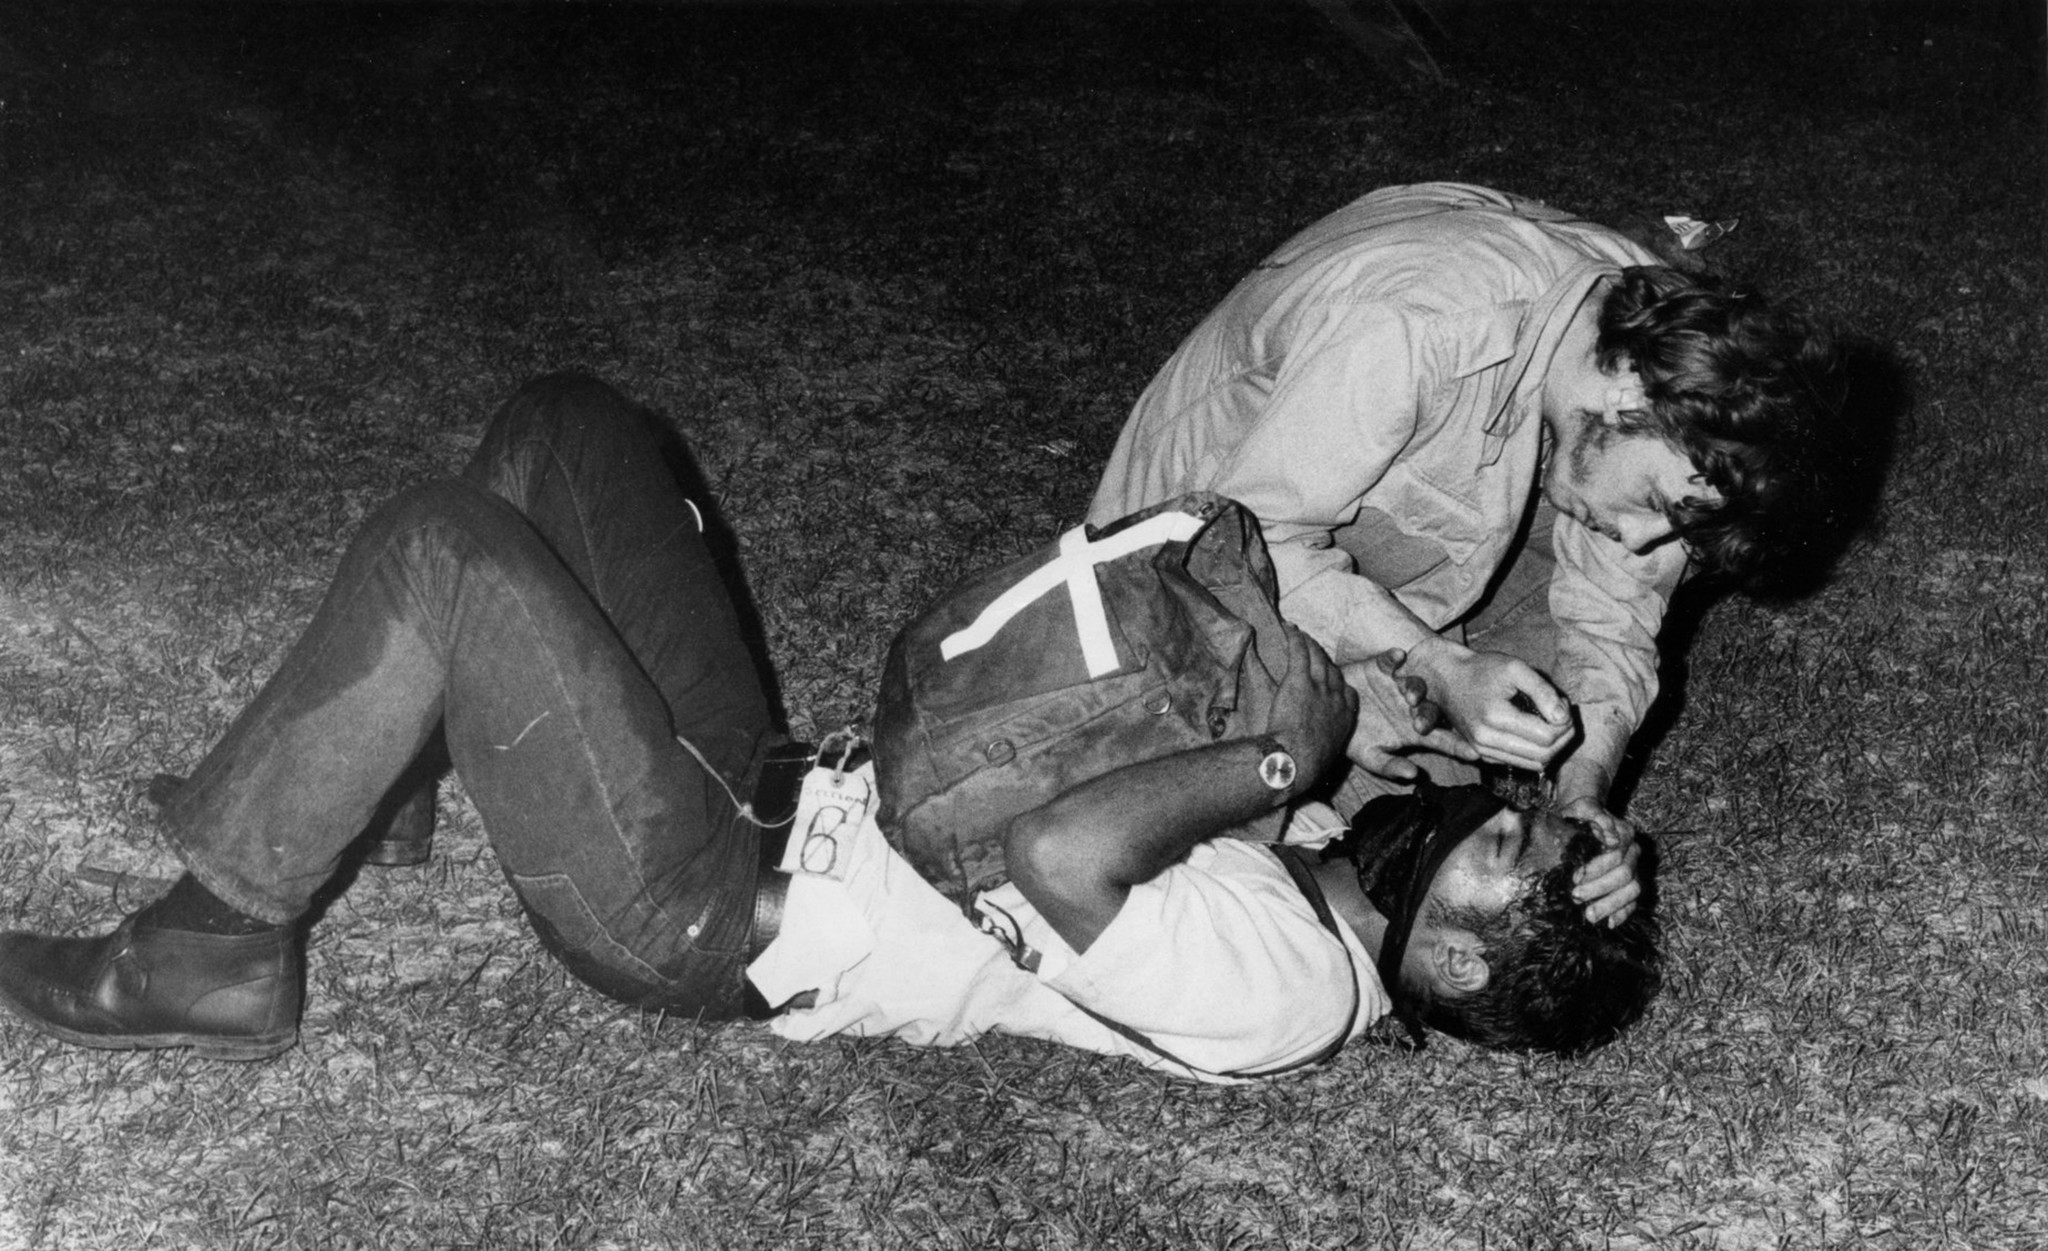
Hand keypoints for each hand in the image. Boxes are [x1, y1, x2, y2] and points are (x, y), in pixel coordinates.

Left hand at [1268, 625, 1357, 784]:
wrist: (1298, 758)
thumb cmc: (1307, 763)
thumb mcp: (1325, 756)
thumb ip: (1323, 746)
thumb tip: (1312, 755)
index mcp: (1344, 717)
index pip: (1347, 693)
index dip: (1339, 684)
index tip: (1332, 680)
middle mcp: (1335, 698)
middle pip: (1333, 671)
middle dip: (1324, 660)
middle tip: (1315, 650)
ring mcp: (1319, 686)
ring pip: (1317, 658)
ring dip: (1310, 644)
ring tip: (1302, 635)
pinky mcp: (1299, 680)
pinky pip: (1299, 652)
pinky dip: (1295, 638)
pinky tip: (1289, 629)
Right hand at [1341, 650, 1479, 781]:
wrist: (1328, 712)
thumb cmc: (1353, 738)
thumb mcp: (1369, 756)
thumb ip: (1389, 766)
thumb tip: (1413, 774)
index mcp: (1414, 731)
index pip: (1443, 739)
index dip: (1459, 746)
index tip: (1475, 754)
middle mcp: (1411, 707)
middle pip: (1431, 709)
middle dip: (1430, 714)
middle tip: (1422, 723)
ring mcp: (1397, 686)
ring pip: (1415, 684)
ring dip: (1415, 687)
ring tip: (1409, 695)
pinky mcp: (1381, 668)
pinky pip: (1391, 660)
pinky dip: (1394, 658)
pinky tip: (1398, 657)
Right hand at [1400, 636, 1574, 771]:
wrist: (1448, 679)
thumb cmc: (1482, 670)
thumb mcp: (1515, 668)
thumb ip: (1542, 690)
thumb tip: (1562, 718)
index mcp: (1496, 717)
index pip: (1546, 737)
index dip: (1564, 722)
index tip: (1562, 703)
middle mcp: (1486, 740)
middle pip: (1543, 755)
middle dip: (1563, 736)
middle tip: (1561, 713)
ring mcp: (1482, 750)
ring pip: (1533, 764)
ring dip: (1552, 746)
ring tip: (1549, 720)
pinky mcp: (1482, 754)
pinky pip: (1520, 763)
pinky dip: (1536, 751)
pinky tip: (1534, 729)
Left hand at [1559, 795, 1640, 925]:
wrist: (1582, 819)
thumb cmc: (1578, 815)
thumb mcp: (1581, 807)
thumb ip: (1595, 814)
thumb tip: (1610, 839)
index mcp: (1624, 833)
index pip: (1615, 855)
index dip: (1596, 868)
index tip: (1574, 877)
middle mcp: (1634, 852)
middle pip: (1625, 875)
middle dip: (1599, 888)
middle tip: (1575, 896)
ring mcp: (1635, 869)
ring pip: (1633, 890)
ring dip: (1611, 904)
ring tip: (1589, 915)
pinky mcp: (1631, 884)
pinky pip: (1633, 902)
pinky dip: (1622, 913)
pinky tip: (1608, 923)